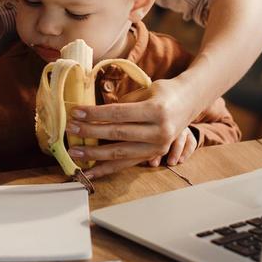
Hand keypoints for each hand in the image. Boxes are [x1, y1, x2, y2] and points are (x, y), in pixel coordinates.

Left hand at [66, 77, 199, 179]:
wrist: (191, 101)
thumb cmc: (165, 92)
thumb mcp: (146, 90)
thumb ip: (123, 103)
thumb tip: (94, 112)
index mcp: (156, 110)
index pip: (118, 114)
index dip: (95, 114)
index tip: (76, 112)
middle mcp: (159, 131)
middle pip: (117, 134)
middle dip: (90, 131)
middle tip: (70, 129)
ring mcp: (158, 146)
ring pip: (119, 153)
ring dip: (94, 153)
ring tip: (74, 152)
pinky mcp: (154, 154)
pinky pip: (126, 164)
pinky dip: (106, 169)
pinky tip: (90, 171)